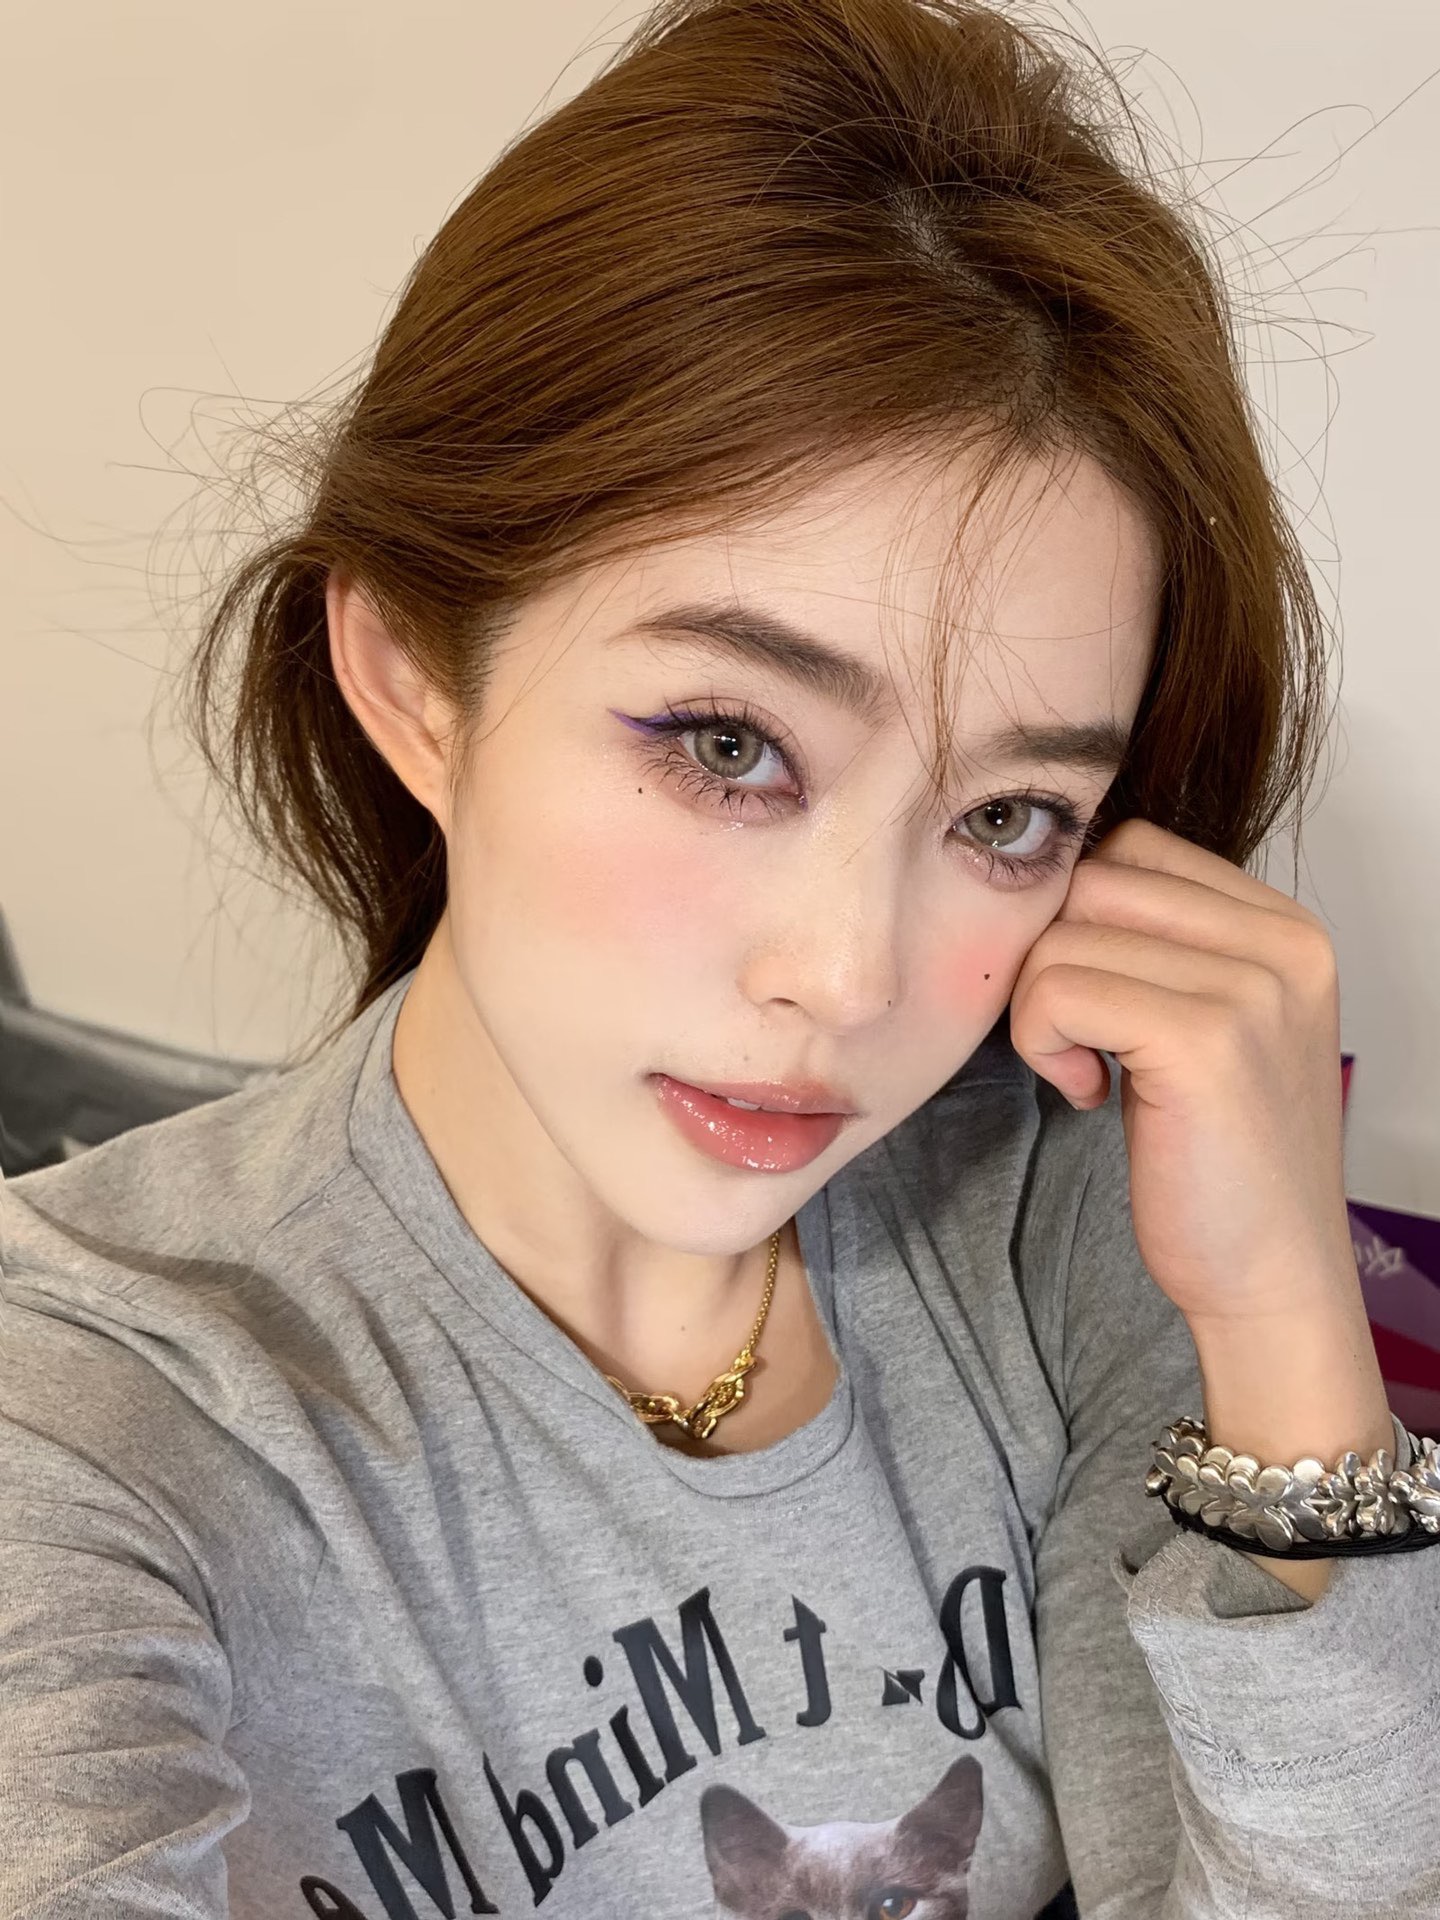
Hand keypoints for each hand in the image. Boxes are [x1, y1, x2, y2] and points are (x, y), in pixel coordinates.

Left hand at [1006, 817, 1356, 1327]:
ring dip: (1040, 1008)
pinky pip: (1056, 990)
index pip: (1135, 846)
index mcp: (1287, 929)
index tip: (1096, 1000)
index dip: (1080, 917)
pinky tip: (1088, 1094)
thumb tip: (1045, 884)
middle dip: (1052, 957)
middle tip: (1075, 1037)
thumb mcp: (1209, 1023)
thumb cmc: (1221, 1159)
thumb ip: (1160, 945)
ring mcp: (1251, 988)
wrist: (1270, 1276)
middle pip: (1092, 878)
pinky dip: (1042, 1043)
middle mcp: (1283, 943)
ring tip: (1087, 1070)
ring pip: (1063, 933)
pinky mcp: (1204, 1039)